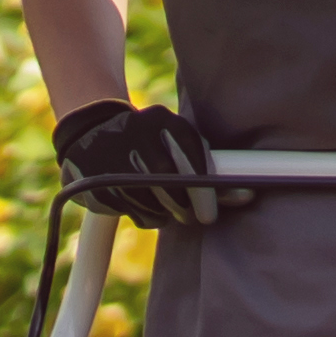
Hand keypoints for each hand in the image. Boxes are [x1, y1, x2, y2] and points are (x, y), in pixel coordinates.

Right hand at [50, 98, 246, 228]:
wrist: (92, 131)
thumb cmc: (154, 146)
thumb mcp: (178, 147)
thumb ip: (210, 173)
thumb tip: (246, 195)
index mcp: (162, 120)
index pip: (188, 155)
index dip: (202, 189)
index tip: (209, 214)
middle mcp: (134, 130)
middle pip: (163, 176)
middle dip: (180, 204)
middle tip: (189, 216)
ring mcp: (108, 152)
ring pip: (143, 196)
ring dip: (159, 212)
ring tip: (164, 210)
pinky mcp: (89, 175)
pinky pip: (122, 206)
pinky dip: (137, 213)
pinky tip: (139, 205)